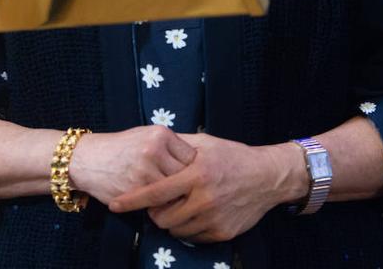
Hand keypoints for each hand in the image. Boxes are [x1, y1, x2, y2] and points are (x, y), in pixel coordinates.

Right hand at [69, 125, 195, 206]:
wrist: (87, 159)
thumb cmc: (120, 148)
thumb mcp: (145, 136)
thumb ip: (169, 146)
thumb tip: (198, 161)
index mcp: (160, 134)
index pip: (191, 157)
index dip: (192, 170)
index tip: (191, 178)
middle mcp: (155, 150)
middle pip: (185, 174)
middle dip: (186, 185)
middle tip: (187, 193)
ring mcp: (145, 171)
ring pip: (174, 191)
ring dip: (174, 198)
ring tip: (173, 200)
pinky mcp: (136, 190)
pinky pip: (158, 203)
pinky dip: (160, 206)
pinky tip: (156, 204)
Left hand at [108, 134, 305, 242]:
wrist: (267, 177)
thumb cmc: (233, 156)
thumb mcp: (205, 144)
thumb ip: (178, 148)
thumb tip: (153, 147)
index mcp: (196, 174)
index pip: (155, 192)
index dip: (132, 200)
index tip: (115, 204)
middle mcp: (204, 199)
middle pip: (162, 217)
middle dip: (154, 213)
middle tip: (158, 204)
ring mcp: (213, 218)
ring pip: (175, 230)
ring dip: (171, 221)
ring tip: (178, 206)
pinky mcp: (222, 233)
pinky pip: (193, 237)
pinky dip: (188, 228)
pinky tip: (194, 214)